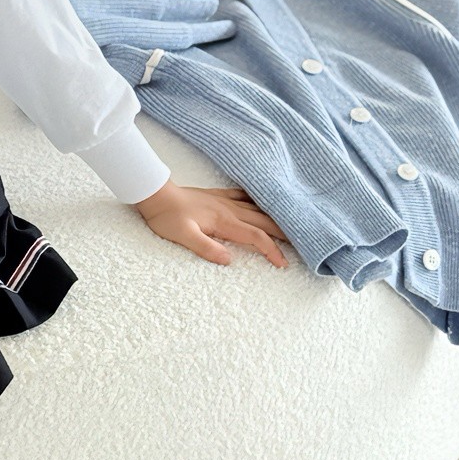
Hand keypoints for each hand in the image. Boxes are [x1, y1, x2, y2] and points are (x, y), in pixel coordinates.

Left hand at [131, 178, 290, 268]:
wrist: (155, 194)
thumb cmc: (166, 217)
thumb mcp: (183, 237)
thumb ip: (206, 248)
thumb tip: (229, 260)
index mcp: (224, 222)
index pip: (256, 237)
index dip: (272, 251)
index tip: (283, 264)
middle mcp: (229, 210)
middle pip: (264, 221)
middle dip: (285, 233)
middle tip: (303, 243)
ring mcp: (225, 201)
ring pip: (258, 209)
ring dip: (276, 217)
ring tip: (292, 225)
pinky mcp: (218, 196)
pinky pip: (245, 196)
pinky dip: (258, 200)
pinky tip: (264, 201)